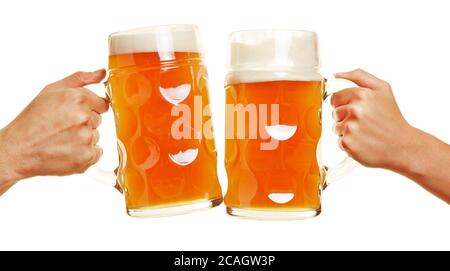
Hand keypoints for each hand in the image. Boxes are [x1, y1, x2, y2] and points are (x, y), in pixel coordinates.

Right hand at [0, 70, 108, 188]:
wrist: (19, 149)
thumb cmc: (33, 120)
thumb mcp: (52, 90)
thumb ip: (81, 79)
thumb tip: (102, 73)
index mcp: (78, 98)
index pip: (102, 104)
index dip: (88, 109)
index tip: (75, 114)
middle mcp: (84, 117)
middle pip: (98, 120)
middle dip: (84, 123)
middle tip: (63, 127)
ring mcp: (86, 137)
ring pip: (96, 136)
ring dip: (84, 139)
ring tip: (63, 139)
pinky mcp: (87, 156)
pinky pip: (96, 152)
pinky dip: (85, 153)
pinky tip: (67, 150)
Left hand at [330, 69, 415, 169]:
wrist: (402, 145)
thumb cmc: (391, 117)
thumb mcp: (382, 89)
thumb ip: (358, 76)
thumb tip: (335, 75)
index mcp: (361, 95)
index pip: (335, 97)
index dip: (344, 103)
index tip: (355, 109)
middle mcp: (354, 110)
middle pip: (334, 112)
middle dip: (345, 116)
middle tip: (363, 121)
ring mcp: (350, 127)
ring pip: (336, 127)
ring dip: (346, 130)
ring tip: (364, 132)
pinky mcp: (348, 143)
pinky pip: (339, 140)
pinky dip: (349, 142)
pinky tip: (362, 141)